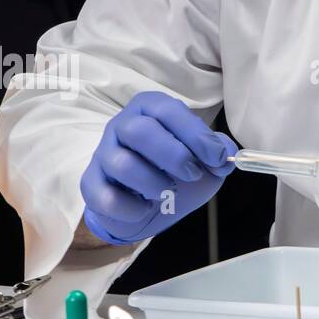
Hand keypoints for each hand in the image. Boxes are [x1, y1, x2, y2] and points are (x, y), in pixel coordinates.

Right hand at [80, 91, 236, 245]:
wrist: (145, 205)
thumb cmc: (174, 172)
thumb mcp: (204, 161)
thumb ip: (218, 153)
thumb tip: (227, 156)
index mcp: (150, 110)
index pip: (167, 110)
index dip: (196, 135)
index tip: (217, 159)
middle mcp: (122, 126)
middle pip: (138, 131)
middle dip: (173, 155)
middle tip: (192, 174)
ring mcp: (102, 154)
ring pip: (122, 163)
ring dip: (153, 182)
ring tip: (167, 191)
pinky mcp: (91, 184)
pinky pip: (106, 196)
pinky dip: (131, 208)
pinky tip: (145, 208)